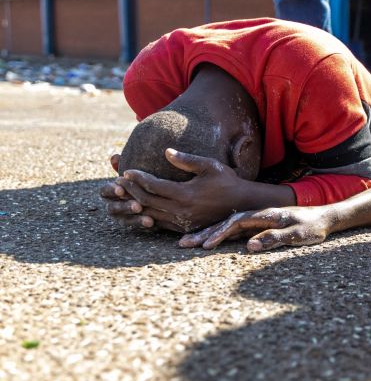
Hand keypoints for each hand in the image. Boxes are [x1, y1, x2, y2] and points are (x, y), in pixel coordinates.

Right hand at [100, 154, 156, 228]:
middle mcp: (113, 205)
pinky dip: (144, 226)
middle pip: (113, 208)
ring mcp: (122, 217)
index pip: (105, 191)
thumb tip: (114, 157)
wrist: (155, 191)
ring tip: (149, 219)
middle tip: (138, 206)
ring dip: (135, 219)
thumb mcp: (134, 171)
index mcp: (110, 191)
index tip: (121, 189)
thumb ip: (122, 164)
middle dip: (125, 207)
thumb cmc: (139, 176)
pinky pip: (137, 228)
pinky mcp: (134, 224)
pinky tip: (154, 224)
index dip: (111, 190)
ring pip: (124, 220)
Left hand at [116, 149, 258, 232]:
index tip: (126, 170)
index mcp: (186, 194)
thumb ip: (187, 160)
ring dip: (135, 203)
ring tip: (124, 194)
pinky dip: (147, 215)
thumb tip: (167, 151)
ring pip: (150, 213)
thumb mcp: (210, 166)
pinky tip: (140, 208)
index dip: (138, 178)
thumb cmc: (227, 181)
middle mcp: (182, 210)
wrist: (242, 204)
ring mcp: (183, 222)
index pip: (154, 186)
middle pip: (147, 201)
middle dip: (131, 190)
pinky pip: (160, 223)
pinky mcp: (185, 229)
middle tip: (118, 181)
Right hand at [180, 207, 333, 251]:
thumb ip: (275, 238)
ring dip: (209, 234)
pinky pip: (236, 231)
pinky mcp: (260, 227)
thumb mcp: (298, 234)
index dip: (220, 233)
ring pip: (229, 227)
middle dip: (205, 232)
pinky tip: (207, 240)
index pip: (238, 222)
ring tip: (188, 242)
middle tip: (184, 243)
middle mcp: (259, 216)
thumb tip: (249, 246)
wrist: (326, 218)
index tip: (205, 244)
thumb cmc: (314, 227)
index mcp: (267, 214)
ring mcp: (258, 221)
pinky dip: (220, 235)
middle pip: (227, 223)